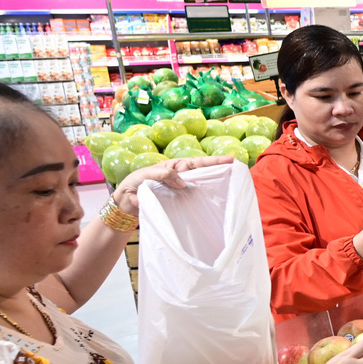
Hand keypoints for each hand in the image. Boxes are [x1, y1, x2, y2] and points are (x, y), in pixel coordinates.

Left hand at [113, 155, 235, 214]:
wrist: (125, 202)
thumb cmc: (134, 183)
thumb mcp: (147, 175)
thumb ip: (164, 176)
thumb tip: (184, 182)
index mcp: (175, 167)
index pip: (197, 162)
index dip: (214, 161)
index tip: (230, 160)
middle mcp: (181, 177)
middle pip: (203, 173)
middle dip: (220, 172)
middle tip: (237, 172)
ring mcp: (181, 190)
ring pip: (200, 188)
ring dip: (214, 187)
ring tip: (230, 188)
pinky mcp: (178, 203)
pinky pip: (192, 201)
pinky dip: (202, 201)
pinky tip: (213, 204)